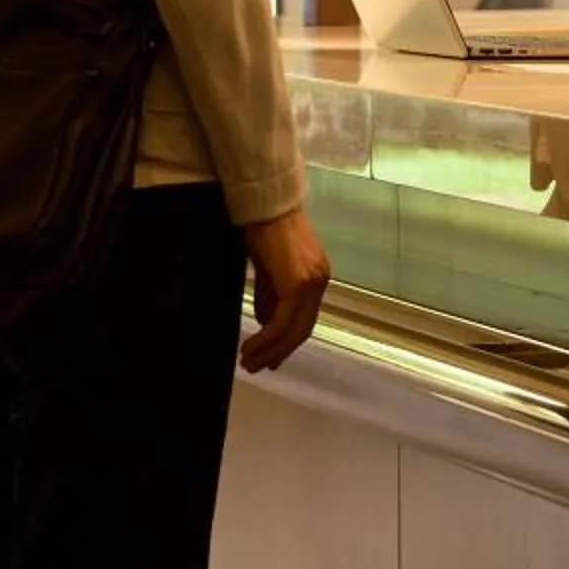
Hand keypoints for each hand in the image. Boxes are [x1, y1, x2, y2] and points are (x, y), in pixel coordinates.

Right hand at [239, 207, 331, 372]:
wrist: (262, 201)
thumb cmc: (262, 226)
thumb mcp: (267, 266)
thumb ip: (270, 294)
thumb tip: (265, 322)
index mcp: (316, 275)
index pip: (305, 318)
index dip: (287, 342)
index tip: (270, 358)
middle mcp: (320, 280)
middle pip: (302, 329)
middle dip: (279, 352)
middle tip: (257, 367)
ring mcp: (312, 282)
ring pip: (294, 329)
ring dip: (270, 350)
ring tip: (249, 362)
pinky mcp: (298, 283)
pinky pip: (283, 321)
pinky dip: (267, 339)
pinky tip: (251, 347)